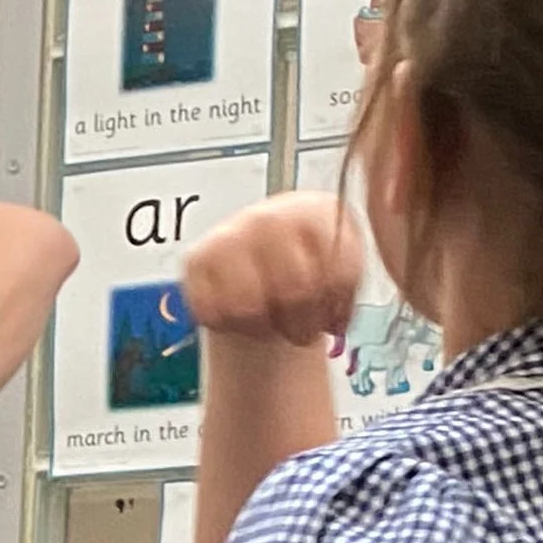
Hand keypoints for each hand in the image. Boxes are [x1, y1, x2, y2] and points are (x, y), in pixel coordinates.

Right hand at [182, 192, 363, 349]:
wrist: (264, 253)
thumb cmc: (311, 267)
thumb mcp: (343, 266)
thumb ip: (348, 278)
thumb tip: (340, 318)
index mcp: (316, 212)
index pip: (336, 276)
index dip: (337, 311)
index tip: (333, 318)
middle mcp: (269, 216)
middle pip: (294, 293)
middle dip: (301, 325)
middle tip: (302, 330)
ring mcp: (228, 236)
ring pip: (247, 308)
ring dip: (262, 329)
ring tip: (272, 322)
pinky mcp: (195, 261)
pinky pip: (211, 313)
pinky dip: (228, 327)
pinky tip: (242, 317)